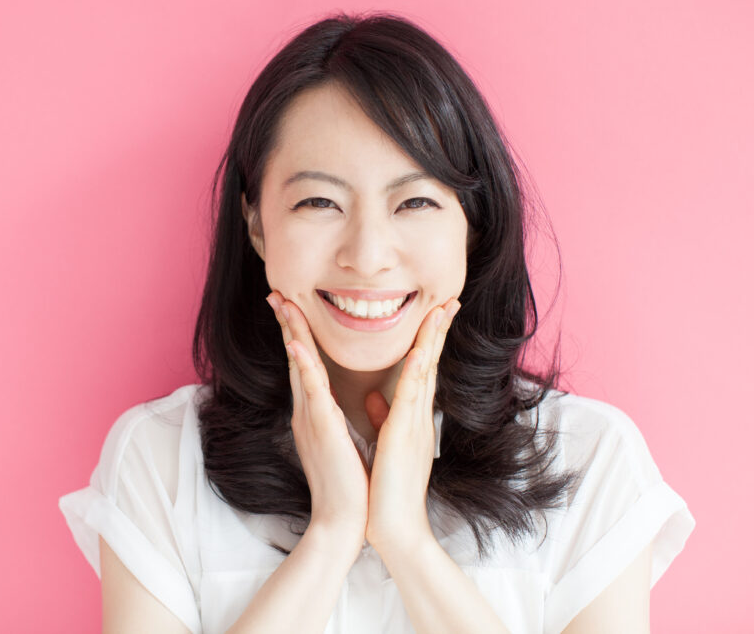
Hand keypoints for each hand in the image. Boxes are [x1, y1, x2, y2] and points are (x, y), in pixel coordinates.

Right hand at [266, 291, 368, 551]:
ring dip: (292, 332)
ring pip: (299, 365)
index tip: (294, 309)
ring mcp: (310, 418)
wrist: (346, 521)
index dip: (300, 335)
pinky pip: (310, 390)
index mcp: (315, 413)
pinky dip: (303, 365)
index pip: (306, 365)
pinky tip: (297, 344)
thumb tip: (364, 399)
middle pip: (296, 357)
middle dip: (287, 324)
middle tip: (277, 293)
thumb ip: (349, 417)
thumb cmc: (351, 485)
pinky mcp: (320, 428)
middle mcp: (307, 411)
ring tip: (283, 303)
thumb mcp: (349, 441)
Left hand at [365, 297, 459, 554]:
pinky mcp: (404, 435)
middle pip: (430, 362)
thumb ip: (382, 416)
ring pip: (425, 371)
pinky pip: (410, 395)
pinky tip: (419, 348)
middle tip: (450, 298)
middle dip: (439, 329)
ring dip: (432, 338)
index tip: (435, 311)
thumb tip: (374, 396)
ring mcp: (414, 424)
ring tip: (441, 308)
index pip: (421, 368)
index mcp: (411, 417)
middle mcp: (418, 416)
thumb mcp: (385, 444)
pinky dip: (415, 369)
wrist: (393, 527)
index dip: (428, 338)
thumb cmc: (386, 488)